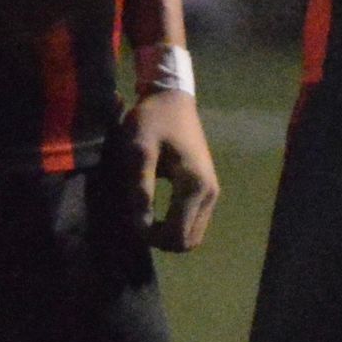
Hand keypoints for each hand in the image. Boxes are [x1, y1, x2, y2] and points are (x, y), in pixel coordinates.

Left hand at [119, 86, 219, 252]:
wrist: (172, 99)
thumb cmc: (152, 121)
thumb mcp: (139, 151)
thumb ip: (140, 189)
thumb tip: (138, 225)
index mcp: (195, 186)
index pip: (176, 234)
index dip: (150, 236)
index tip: (129, 219)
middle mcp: (210, 194)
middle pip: (188, 242)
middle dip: (160, 240)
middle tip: (136, 221)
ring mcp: (212, 193)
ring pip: (193, 235)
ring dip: (168, 234)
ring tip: (144, 216)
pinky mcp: (208, 189)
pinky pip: (194, 222)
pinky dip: (175, 224)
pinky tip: (156, 210)